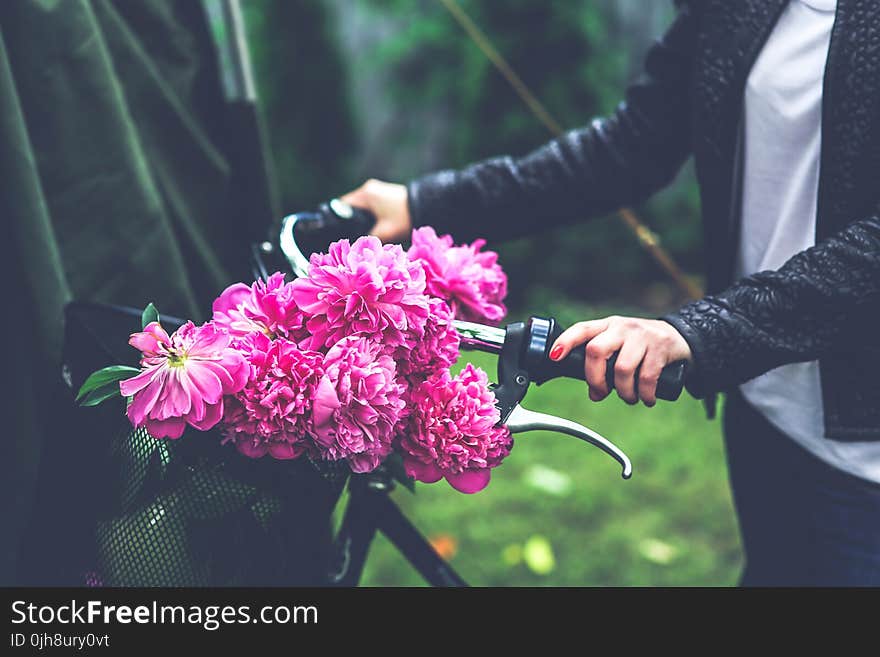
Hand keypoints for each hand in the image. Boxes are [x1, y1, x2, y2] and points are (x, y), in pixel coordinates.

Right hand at [340, 179, 411, 242]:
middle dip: (349, 220)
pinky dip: (368, 214)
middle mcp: (369, 189)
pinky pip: (370, 205)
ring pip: (361, 206)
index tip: (336, 232)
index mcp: (365, 195)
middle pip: (351, 206)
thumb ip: (369, 239)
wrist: (427, 206)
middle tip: (348, 235)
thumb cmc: (405, 218)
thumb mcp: (385, 232)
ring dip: (360, 217)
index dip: (337, 219)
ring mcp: (377, 190)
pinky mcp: (384, 194)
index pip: (342, 205)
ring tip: (359, 232)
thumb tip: (357, 247)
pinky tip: (371, 225)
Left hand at [550, 316, 691, 406]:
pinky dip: (644, 394)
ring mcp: (641, 336)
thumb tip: (594, 394)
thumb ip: (604, 367)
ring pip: (622, 368)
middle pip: (596, 350)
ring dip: (623, 391)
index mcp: (607, 326)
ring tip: (629, 398)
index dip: (565, 341)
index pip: (582, 329)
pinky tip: (646, 399)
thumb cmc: (640, 346)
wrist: (679, 336)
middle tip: (601, 392)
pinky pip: (647, 377)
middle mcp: (621, 327)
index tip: (554, 356)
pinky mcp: (660, 347)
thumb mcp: (619, 347)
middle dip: (594, 378)